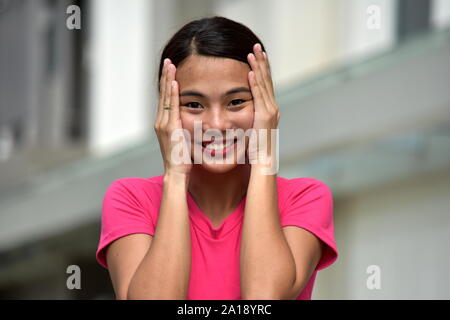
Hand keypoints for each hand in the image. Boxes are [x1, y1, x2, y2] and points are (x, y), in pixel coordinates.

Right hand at [154, 59, 191, 176]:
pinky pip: (171, 106)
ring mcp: (163, 124)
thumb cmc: (183, 160)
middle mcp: (161, 122)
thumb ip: (188, 130)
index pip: (166, 99)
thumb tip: (199, 122)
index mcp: (165, 124)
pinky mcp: (169, 128)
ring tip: (170, 64)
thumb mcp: (185, 141)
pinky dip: (171, 93)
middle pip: (163, 93)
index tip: (172, 70)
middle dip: (166, 76)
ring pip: (165, 97)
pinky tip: (174, 81)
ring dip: (167, 79)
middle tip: (169, 61)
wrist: (177, 173)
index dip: (168, 84)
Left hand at [247, 43, 279, 166]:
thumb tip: (239, 113)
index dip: (262, 68)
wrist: (263, 162)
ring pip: (263, 84)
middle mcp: (272, 107)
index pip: (266, 84)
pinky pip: (259, 96)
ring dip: (258, 67)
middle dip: (262, 62)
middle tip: (257, 46)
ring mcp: (270, 111)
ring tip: (253, 52)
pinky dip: (255, 83)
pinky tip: (250, 72)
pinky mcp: (264, 116)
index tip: (258, 55)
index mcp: (269, 109)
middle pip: (267, 79)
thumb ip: (249, 118)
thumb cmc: (255, 150)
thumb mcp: (252, 129)